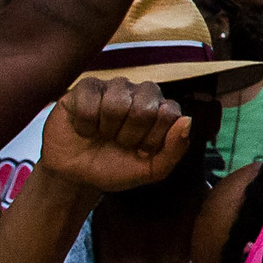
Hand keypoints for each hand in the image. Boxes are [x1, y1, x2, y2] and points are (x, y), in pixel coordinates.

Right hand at [38, 77, 191, 195]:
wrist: (75, 175)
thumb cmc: (115, 168)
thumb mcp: (149, 170)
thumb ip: (174, 150)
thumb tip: (187, 121)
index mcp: (160, 108)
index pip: (170, 113)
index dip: (153, 139)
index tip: (141, 151)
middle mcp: (140, 92)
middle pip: (144, 109)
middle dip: (129, 137)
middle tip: (119, 143)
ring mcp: (113, 87)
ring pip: (116, 104)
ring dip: (107, 130)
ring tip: (102, 135)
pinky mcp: (85, 87)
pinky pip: (89, 102)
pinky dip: (85, 125)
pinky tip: (85, 129)